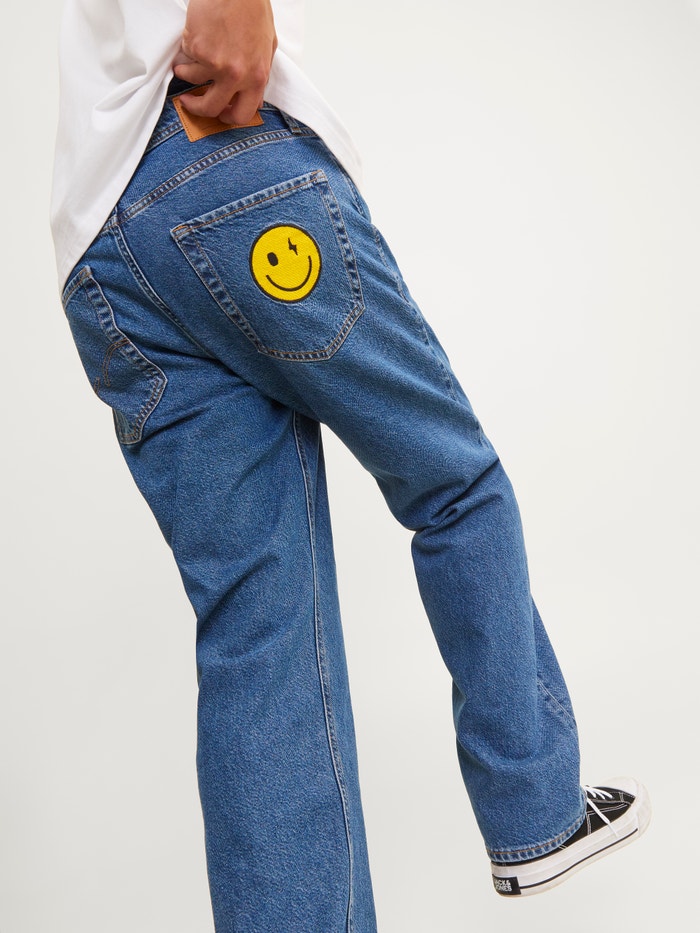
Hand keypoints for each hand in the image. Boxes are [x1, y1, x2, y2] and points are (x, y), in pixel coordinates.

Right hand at [173, 0, 276, 124]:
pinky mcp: (198, 48)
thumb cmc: (253, 9)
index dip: (227, 118)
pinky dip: (186, 49)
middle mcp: (237, 76)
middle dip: (197, 107)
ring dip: (184, 72)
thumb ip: (257, 72)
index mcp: (257, 78)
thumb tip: (248, 93)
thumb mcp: (267, 46)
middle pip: (212, 108)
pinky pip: (186, 56)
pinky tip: (192, 38)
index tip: (219, 113)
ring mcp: (216, 63)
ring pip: (192, 80)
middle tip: (189, 101)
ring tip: (184, 63)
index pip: (242, 114)